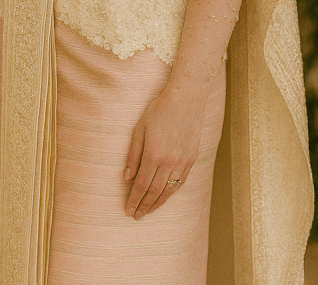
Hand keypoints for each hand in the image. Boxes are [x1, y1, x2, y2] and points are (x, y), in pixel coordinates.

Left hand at [124, 90, 203, 218]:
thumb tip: (126, 177)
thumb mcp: (139, 129)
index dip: (134, 199)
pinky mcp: (191, 160)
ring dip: (157, 203)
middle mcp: (169, 162)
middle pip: (154, 191)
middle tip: (136, 216)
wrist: (185, 101)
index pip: (141, 185)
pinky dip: (171, 193)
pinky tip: (164, 197)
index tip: (128, 210)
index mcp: (154, 154)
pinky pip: (180, 183)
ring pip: (168, 190)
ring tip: (148, 211)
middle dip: (144, 205)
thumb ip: (133, 155)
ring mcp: (182, 162)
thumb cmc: (158, 111)